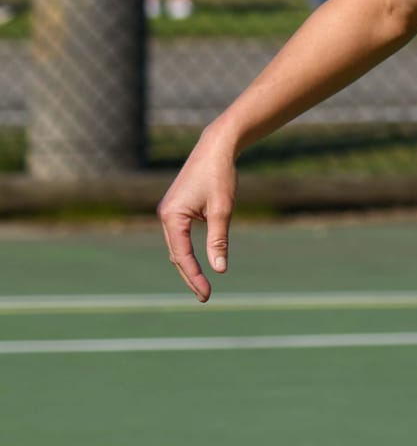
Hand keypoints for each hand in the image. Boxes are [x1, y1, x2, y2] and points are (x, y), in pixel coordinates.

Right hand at [158, 134, 238, 301]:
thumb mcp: (222, 210)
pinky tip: (197, 264)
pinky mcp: (176, 209)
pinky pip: (180, 237)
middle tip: (205, 297)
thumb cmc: (220, 176)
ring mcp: (168, 212)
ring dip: (188, 266)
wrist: (216, 148)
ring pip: (177, 247)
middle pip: (176, 255)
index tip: (207, 294)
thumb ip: (218, 241)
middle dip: (190, 276)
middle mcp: (165, 216)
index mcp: (172, 217)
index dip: (194, 277)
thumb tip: (219, 269)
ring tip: (202, 286)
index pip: (182, 256)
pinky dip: (187, 252)